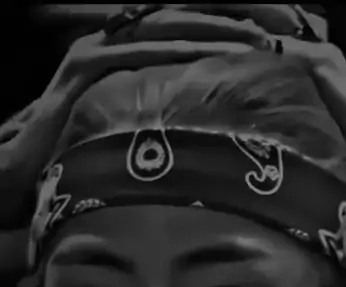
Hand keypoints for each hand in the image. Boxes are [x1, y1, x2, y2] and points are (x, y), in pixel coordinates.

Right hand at [0, 6, 275, 232]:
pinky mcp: (84, 66)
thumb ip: (167, 113)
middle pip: (183, 18)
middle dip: (229, 23)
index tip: (272, 40)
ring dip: (211, 32)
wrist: (27, 166)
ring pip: (164, 28)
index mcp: (133, 51)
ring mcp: (99, 49)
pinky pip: (136, 50)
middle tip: (274, 35)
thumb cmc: (83, 153)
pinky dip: (172, 50)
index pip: (187, 29)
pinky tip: (206, 55)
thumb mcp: (135, 126)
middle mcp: (116, 40)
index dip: (227, 29)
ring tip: (253, 42)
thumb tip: (216, 125)